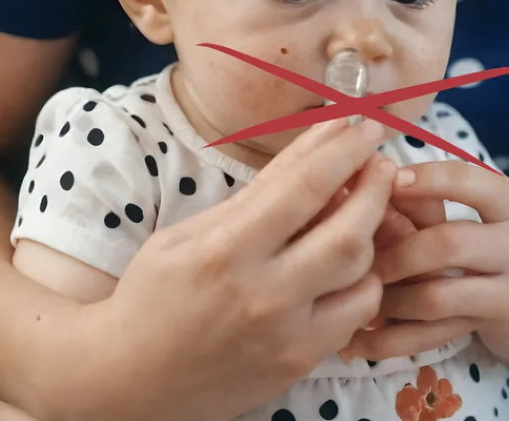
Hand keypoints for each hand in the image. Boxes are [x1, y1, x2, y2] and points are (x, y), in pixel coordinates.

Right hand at [61, 119, 395, 420]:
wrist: (126, 381)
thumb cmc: (153, 295)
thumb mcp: (190, 232)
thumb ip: (258, 192)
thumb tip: (320, 140)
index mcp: (223, 251)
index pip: (303, 187)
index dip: (343, 150)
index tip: (364, 127)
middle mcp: (261, 295)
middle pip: (348, 232)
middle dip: (376, 188)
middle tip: (382, 163)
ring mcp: (285, 336)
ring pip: (362, 275)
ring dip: (371, 236)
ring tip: (364, 212)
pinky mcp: (299, 363)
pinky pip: (357, 315)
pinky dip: (362, 283)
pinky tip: (350, 265)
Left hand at [340, 160, 508, 368]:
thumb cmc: (500, 245)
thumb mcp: (483, 214)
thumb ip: (432, 202)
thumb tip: (370, 187)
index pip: (469, 182)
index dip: (427, 179)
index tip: (390, 180)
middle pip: (448, 244)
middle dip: (396, 252)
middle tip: (362, 259)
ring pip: (437, 297)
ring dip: (389, 299)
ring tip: (362, 295)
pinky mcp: (497, 327)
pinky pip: (434, 337)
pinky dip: (389, 340)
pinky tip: (358, 339)